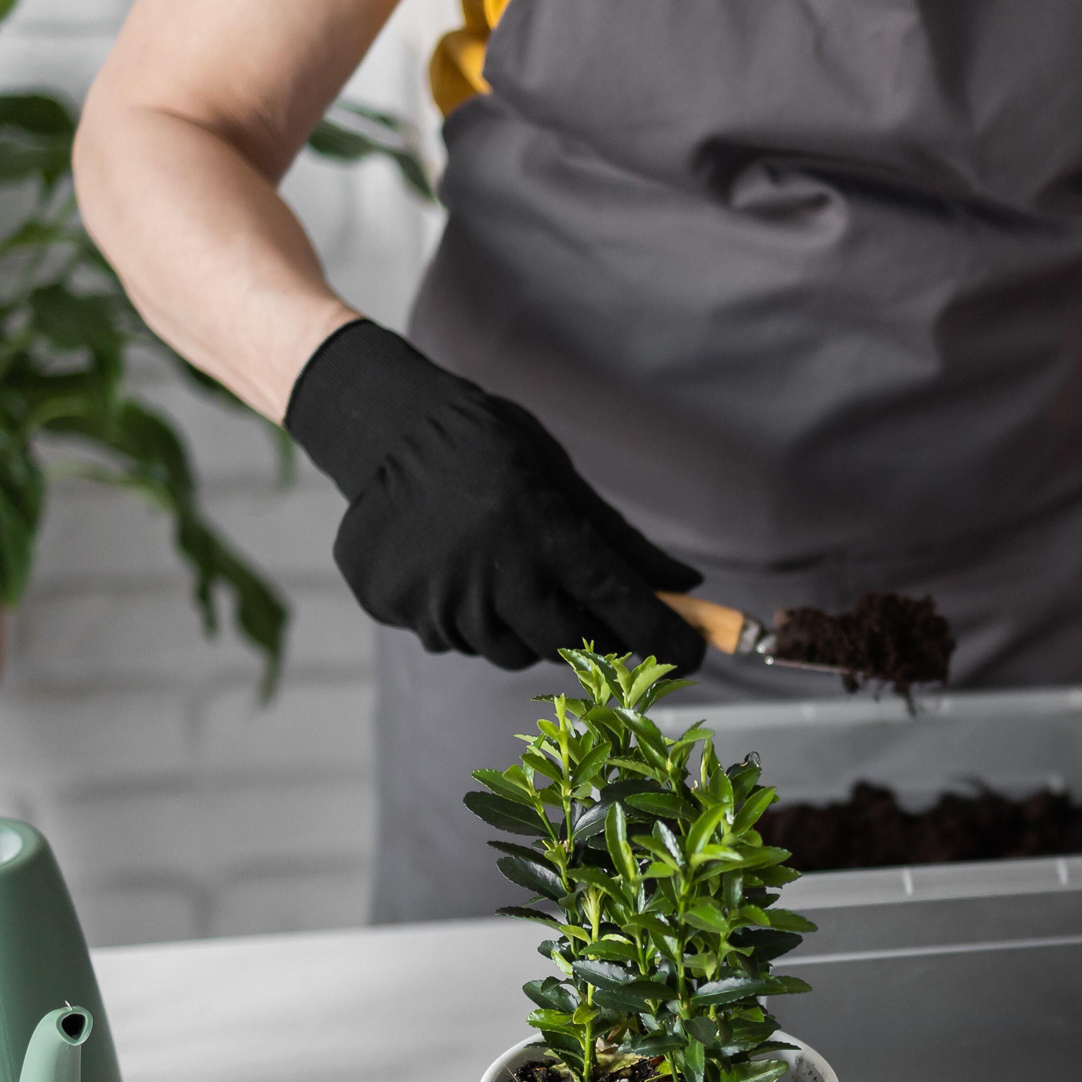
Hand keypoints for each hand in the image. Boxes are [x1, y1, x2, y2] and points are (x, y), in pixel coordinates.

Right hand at [283, 320, 707, 670]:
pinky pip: (450, 638)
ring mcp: (440, 597)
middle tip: (585, 608)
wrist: (386, 427)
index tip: (694, 654)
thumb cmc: (489, 446)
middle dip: (584, 633)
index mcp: (541, 531)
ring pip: (504, 649)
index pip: (618, 603)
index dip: (662, 635)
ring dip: (518, 625)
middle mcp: (493, 574)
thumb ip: (622, 543)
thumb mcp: (560, 477)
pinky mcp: (399, 607)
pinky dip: (463, 615)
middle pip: (562, 643)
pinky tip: (452, 567)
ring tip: (502, 571)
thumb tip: (688, 587)